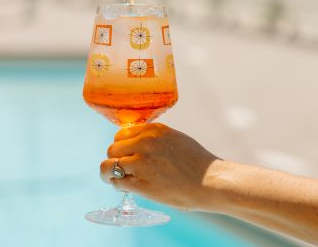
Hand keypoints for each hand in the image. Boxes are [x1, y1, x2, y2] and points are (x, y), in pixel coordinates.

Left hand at [101, 123, 220, 210]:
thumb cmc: (196, 162)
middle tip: (123, 168)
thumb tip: (137, 145)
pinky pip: (116, 182)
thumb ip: (155, 139)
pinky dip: (116, 185)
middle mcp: (144, 142)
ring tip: (116, 178)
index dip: (122, 145)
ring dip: (109, 173)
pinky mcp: (141, 183)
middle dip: (115, 158)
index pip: (122, 133)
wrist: (209, 180)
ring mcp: (141, 163)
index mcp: (153, 130)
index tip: (126, 153)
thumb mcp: (175, 138)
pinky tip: (125, 186)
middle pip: (112, 148)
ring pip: (108, 165)